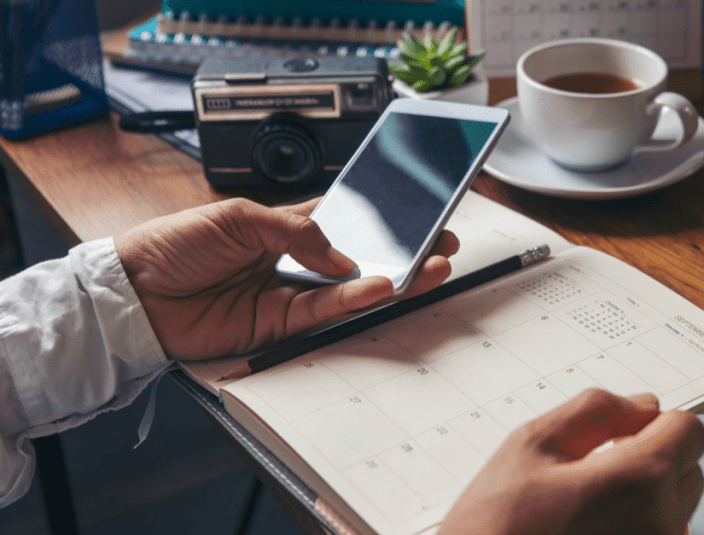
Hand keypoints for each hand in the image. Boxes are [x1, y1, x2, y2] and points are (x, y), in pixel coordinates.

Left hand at [115, 197, 458, 359]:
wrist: (135, 291)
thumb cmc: (175, 244)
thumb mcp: (237, 216)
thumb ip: (295, 231)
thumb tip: (342, 256)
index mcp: (284, 225)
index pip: (345, 220)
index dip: (382, 218)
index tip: (418, 213)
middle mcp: (294, 260)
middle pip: (360, 256)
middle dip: (403, 252)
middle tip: (442, 244)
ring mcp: (290, 293)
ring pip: (352, 288)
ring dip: (393, 278)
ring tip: (430, 267)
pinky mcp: (281, 325)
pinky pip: (327, 311)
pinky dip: (356, 299)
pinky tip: (383, 284)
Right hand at [438, 389, 703, 534]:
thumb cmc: (493, 527)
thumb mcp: (530, 446)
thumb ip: (595, 411)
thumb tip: (644, 406)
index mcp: (640, 481)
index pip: (690, 431)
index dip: (653, 425)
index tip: (620, 437)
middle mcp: (663, 526)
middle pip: (688, 472)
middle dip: (650, 462)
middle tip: (591, 477)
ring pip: (675, 512)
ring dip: (643, 502)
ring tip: (585, 514)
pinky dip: (633, 531)